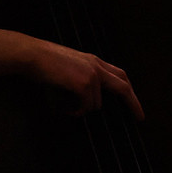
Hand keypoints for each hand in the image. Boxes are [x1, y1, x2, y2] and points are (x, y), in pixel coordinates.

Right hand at [20, 38, 144, 120]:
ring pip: (96, 105)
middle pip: (123, 87)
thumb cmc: (42, 62)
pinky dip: (74, 111)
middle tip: (139, 118)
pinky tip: (63, 107)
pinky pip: (85, 108)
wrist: (31, 55)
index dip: (129, 89)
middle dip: (133, 104)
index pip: (119, 74)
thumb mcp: (68, 66)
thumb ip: (81, 78)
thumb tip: (86, 102)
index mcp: (93, 61)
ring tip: (65, 105)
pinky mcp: (84, 85)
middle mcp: (96, 66)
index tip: (134, 101)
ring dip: (82, 109)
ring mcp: (91, 75)